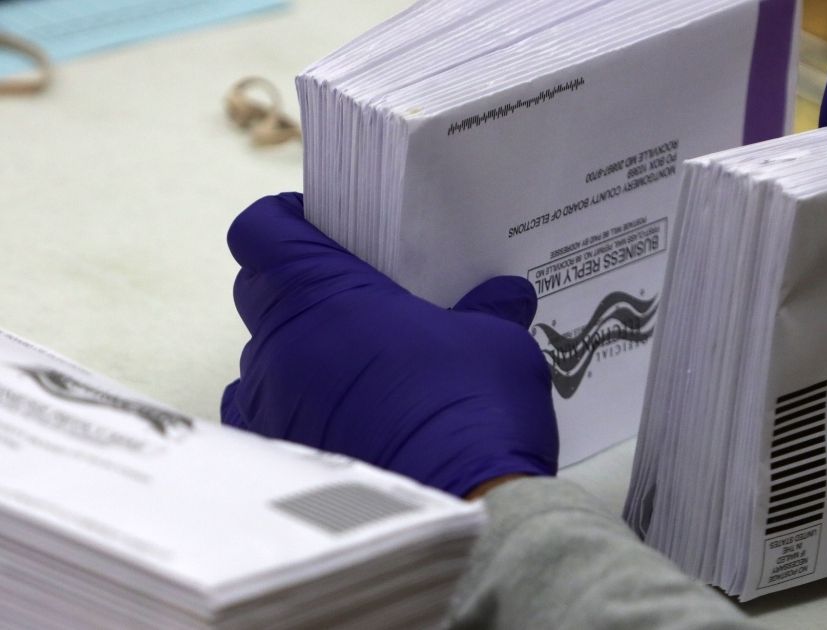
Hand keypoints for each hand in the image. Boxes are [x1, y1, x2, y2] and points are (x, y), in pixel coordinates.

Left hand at [220, 193, 557, 496]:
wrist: (465, 507)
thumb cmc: (475, 409)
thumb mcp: (498, 341)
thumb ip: (490, 307)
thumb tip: (505, 293)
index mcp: (328, 297)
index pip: (262, 231)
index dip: (285, 220)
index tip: (319, 225)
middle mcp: (285, 346)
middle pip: (257, 288)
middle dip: (295, 282)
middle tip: (353, 292)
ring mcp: (274, 404)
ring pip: (260, 354)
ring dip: (294, 348)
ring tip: (353, 362)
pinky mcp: (283, 454)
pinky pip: (264, 412)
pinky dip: (291, 403)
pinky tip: (337, 412)